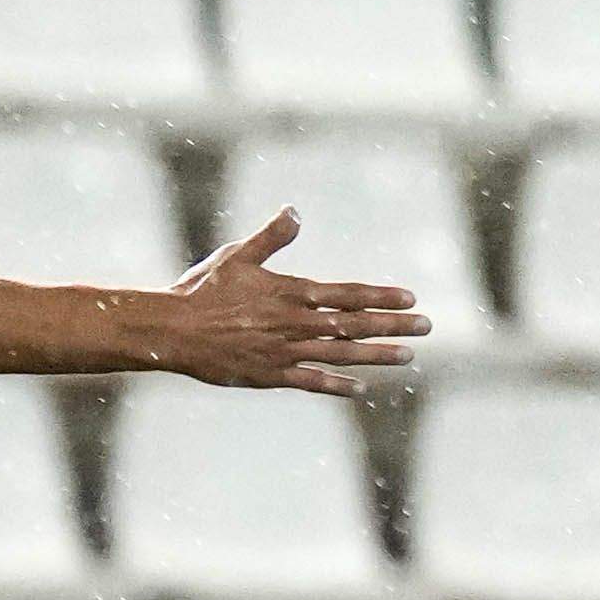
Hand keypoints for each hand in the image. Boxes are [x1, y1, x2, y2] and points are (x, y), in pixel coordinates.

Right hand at [145, 211, 427, 398]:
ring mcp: (284, 352)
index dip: (381, 296)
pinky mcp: (269, 376)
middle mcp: (294, 323)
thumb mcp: (237, 256)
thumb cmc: (202, 290)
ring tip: (407, 356)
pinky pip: (310, 382)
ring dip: (377, 354)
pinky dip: (337, 385)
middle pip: (354, 324)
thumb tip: (295, 212)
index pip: (348, 294)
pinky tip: (360, 388)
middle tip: (426, 327)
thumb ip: (271, 237)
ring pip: (341, 354)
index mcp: (291, 292)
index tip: (410, 298)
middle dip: (393, 324)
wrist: (173, 331)